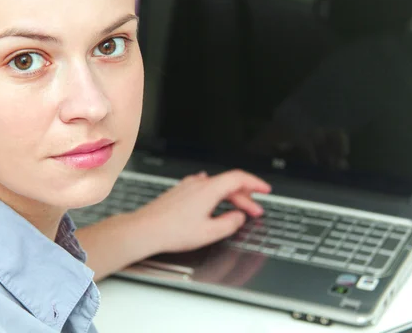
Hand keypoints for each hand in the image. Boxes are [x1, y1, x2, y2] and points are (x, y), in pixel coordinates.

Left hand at [133, 170, 270, 254]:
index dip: (255, 183)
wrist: (145, 230)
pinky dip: (216, 194)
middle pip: (228, 183)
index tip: (265, 190)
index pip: (238, 178)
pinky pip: (203, 187)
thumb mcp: (209, 233)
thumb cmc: (172, 231)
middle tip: (255, 210)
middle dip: (245, 196)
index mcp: (208, 190)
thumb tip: (239, 217)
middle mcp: (197, 184)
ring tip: (237, 209)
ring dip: (230, 196)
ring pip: (215, 186)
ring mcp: (187, 186)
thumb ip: (230, 223)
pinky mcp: (179, 192)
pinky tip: (214, 200)